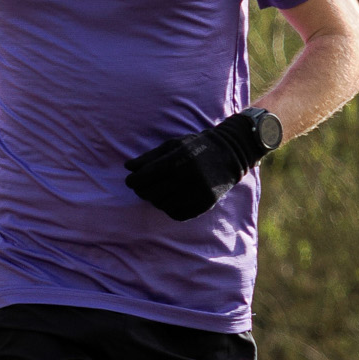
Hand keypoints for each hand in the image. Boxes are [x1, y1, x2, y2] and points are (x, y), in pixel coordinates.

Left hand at [123, 111, 276, 221]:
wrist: (230, 154)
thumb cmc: (196, 147)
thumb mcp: (173, 145)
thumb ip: (149, 157)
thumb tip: (128, 167)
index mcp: (178, 160)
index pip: (145, 177)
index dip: (133, 181)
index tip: (131, 181)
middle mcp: (188, 177)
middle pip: (151, 193)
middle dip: (142, 191)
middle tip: (142, 187)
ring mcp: (198, 192)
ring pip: (163, 205)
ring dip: (156, 200)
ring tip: (159, 191)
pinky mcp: (205, 204)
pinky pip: (177, 214)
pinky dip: (170, 208)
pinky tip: (171, 199)